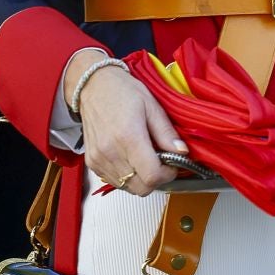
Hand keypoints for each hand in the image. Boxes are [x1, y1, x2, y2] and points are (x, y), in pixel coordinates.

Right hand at [73, 57, 186, 196]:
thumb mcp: (151, 105)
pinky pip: (115, 182)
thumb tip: (182, 152)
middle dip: (156, 179)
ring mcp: (99, 160)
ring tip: (144, 156)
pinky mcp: (92, 163)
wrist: (92, 86)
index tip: (172, 164)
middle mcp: (111, 152)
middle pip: (141, 188)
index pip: (152, 176)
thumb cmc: (120, 90)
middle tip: (161, 161)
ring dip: (141, 178)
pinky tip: (131, 158)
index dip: (167, 174)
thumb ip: (166, 132)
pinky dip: (127, 176)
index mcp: (128, 136)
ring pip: (128, 188)